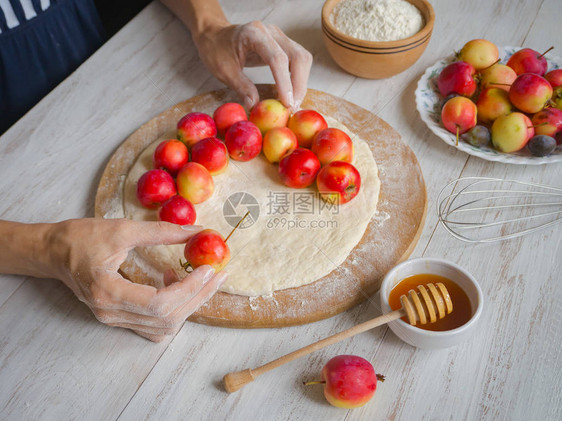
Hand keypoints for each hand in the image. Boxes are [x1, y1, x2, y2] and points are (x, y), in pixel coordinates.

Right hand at [46, 218, 226, 341]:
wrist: (53, 252)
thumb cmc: (80, 238)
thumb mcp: (122, 228)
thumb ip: (162, 231)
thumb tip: (197, 231)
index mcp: (108, 293)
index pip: (160, 303)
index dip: (190, 288)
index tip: (209, 269)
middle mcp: (111, 314)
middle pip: (167, 318)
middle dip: (198, 296)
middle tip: (217, 275)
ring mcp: (114, 320)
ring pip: (164, 326)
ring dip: (187, 303)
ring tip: (194, 276)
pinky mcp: (119, 318)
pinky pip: (154, 326)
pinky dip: (173, 310)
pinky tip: (173, 284)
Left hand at [194, 21, 312, 109]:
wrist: (215, 35)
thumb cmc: (216, 50)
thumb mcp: (224, 70)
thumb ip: (241, 86)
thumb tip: (255, 106)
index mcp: (254, 33)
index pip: (277, 58)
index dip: (285, 82)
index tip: (287, 104)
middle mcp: (271, 32)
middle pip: (298, 57)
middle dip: (299, 85)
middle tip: (292, 108)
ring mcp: (279, 37)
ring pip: (303, 58)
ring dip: (301, 83)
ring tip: (292, 103)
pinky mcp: (283, 44)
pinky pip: (298, 61)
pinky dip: (298, 78)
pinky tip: (291, 93)